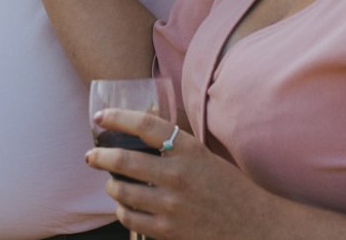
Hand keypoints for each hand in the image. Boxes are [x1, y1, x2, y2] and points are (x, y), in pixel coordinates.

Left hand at [87, 107, 271, 238]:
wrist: (254, 225)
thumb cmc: (228, 187)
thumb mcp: (204, 155)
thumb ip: (174, 142)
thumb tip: (141, 121)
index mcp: (189, 150)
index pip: (145, 124)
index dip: (117, 118)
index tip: (100, 117)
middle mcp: (178, 175)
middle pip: (123, 161)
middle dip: (99, 156)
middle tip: (91, 155)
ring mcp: (171, 205)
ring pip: (122, 192)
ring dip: (111, 186)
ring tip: (111, 184)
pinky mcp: (168, 231)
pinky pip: (130, 218)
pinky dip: (122, 211)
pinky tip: (124, 206)